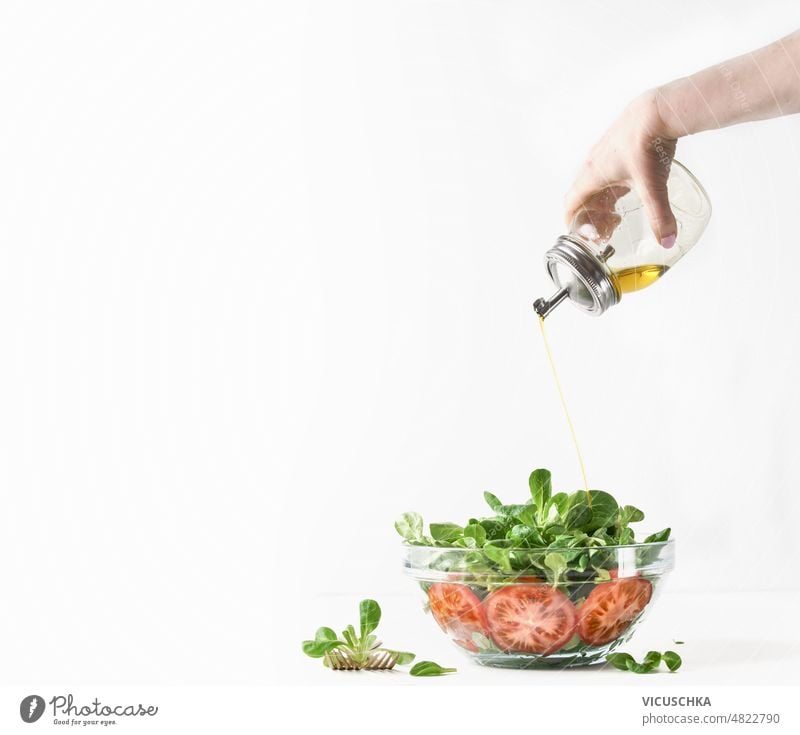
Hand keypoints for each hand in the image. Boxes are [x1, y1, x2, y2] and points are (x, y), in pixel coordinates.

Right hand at [564, 91, 677, 248]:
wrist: (659, 111)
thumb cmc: (648, 143)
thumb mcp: (653, 186)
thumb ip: (660, 216)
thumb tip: (668, 241)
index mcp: (593, 174)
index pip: (571, 203)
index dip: (571, 221)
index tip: (578, 235)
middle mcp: (594, 163)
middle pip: (582, 196)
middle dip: (589, 216)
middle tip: (603, 230)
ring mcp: (604, 153)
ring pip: (594, 183)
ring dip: (600, 201)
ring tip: (617, 214)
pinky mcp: (617, 146)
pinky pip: (606, 171)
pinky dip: (611, 187)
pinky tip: (628, 191)